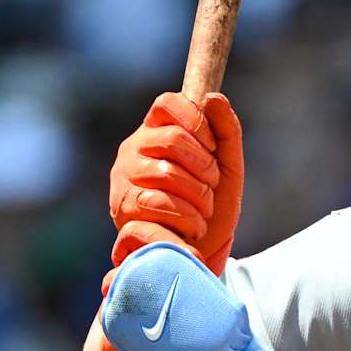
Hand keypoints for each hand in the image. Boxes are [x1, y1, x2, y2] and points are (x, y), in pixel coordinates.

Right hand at [107, 92, 244, 275]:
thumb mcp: (228, 167)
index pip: (167, 103)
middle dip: (205, 165)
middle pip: (172, 138)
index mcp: (158, 131)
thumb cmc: (212, 205)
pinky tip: (193, 227)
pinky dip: (188, 218)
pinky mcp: (122, 208)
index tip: (212, 146)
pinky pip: (157, 202)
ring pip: (166, 172)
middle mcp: (135, 149)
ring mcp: (124, 177)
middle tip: (212, 184)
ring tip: (203, 210)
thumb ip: (226, 131)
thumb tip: (214, 98)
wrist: (203, 251)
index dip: (195, 120)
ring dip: (199, 196)